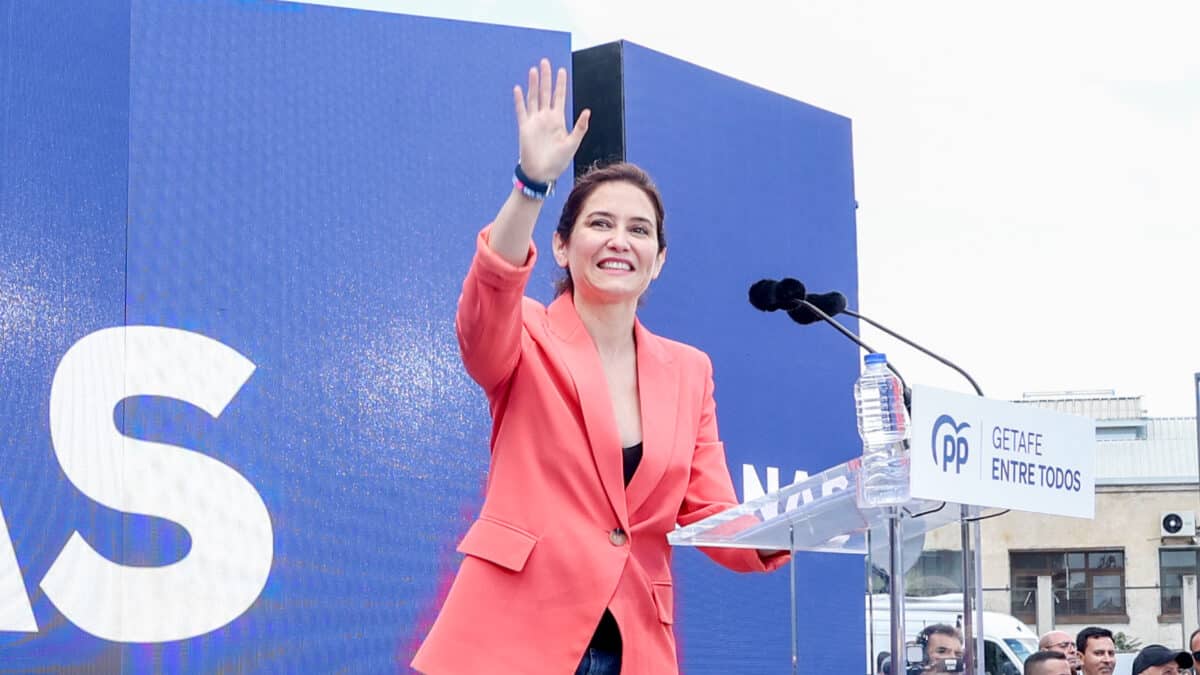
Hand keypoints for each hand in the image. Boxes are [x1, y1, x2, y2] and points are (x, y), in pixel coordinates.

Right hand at [513, 58, 589, 183]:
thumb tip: (587, 111)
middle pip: (546, 93)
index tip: (562, 70)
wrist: (541, 174)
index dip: (560, 84)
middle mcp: (545, 118)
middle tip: (545, 62)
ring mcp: (534, 122)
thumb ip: (580, 128)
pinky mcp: (524, 128)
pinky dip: (519, 100)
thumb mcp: (573, 144)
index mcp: (558, 120)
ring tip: (533, 70)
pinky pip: (521, 111)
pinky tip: (518, 88)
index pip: (559, 97)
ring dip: (533, 84)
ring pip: (533, 98)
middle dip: (546, 78)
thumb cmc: (558, 162)